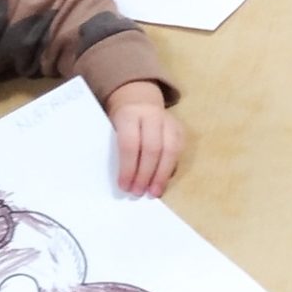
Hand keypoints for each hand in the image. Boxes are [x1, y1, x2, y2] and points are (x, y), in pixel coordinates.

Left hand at [108, 78, 182, 197]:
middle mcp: (151, 115)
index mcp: (129, 114)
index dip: (128, 167)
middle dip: (145, 174)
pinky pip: (179, 151)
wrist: (138, 100)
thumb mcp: (111, 128)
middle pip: (152, 148)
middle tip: (138, 192)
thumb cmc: (120, 121)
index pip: (130, 143)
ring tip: (154, 192)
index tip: (124, 185)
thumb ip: (116, 149)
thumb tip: (123, 180)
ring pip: (170, 150)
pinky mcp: (179, 128)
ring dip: (162, 175)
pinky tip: (163, 182)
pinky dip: (171, 169)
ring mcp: (168, 121)